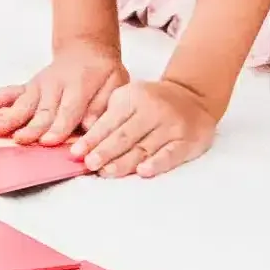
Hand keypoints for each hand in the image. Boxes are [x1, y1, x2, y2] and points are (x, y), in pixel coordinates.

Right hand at [0, 40, 128, 146]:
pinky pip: (8, 93)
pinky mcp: (27, 87)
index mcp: (80, 85)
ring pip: (23, 103)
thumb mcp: (116, 83)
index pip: (69, 109)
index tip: (49, 141)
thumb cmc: (103, 73)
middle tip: (21, 139)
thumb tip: (90, 125)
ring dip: (9, 116)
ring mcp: (38, 86)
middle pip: (43, 110)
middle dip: (32, 126)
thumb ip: (103, 103)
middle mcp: (55, 86)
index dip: (60, 125)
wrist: (87, 50)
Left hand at [71, 79, 218, 178]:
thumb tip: (82, 144)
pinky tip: (144, 171)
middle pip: (126, 135)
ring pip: (145, 148)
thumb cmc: (151, 102)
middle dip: (105, 151)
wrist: (192, 96)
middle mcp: (154, 111)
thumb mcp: (128, 97)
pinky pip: (171, 154)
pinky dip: (157, 163)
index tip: (76, 152)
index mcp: (135, 98)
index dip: (93, 138)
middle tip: (89, 163)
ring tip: (107, 172)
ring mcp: (172, 126)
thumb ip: (107, 117)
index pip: (111, 121)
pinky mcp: (187, 141)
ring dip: (124, 162)